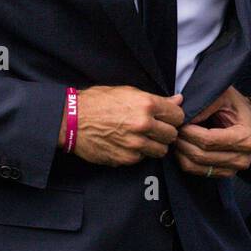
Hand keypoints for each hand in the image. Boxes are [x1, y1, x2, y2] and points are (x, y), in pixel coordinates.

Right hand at [60, 86, 182, 166]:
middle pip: (172, 134)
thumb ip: (157, 99)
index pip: (178, 116)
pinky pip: (143, 158)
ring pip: (161, 150)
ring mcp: (135, 143)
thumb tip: (178, 100)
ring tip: (142, 138)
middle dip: (165, 132)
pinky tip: (128, 144)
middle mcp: (143, 124)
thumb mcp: (128, 92)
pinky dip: (139, 153)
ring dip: (155, 145)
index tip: (167, 118)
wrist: (71, 120)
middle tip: (154, 129)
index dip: (173, 117)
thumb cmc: (98, 103)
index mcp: (146, 104)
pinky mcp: (126, 158)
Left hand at [174, 86, 250, 178]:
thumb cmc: (237, 107)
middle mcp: (242, 158)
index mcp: (246, 138)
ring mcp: (233, 169)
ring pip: (196, 165)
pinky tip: (183, 146)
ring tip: (177, 136)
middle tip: (174, 128)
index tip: (180, 122)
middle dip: (182, 141)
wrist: (249, 122)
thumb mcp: (224, 96)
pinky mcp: (223, 174)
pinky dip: (184, 159)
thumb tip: (185, 117)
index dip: (190, 132)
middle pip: (201, 155)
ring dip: (181, 151)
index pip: (209, 140)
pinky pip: (196, 171)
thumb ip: (206, 105)